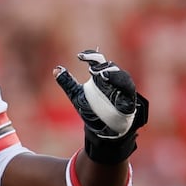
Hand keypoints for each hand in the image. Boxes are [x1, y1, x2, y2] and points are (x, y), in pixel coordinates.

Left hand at [54, 49, 149, 163]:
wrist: (102, 130)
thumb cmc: (92, 111)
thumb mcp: (77, 96)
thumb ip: (67, 83)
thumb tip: (56, 69)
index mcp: (100, 77)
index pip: (97, 60)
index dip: (90, 55)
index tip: (79, 56)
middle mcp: (112, 80)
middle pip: (109, 66)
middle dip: (100, 65)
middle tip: (90, 69)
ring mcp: (121, 89)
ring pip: (121, 75)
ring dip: (111, 72)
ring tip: (100, 74)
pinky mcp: (129, 98)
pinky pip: (128, 87)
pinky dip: (120, 82)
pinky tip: (110, 81)